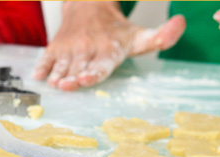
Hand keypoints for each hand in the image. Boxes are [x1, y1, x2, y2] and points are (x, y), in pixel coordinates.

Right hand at [33, 2, 184, 90]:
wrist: (89, 5)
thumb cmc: (116, 30)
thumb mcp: (140, 35)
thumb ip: (162, 36)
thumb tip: (180, 23)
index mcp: (108, 49)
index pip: (101, 65)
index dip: (94, 73)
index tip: (87, 78)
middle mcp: (88, 48)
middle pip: (80, 69)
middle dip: (73, 78)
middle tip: (68, 85)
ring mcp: (70, 48)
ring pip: (63, 66)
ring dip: (58, 75)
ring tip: (55, 84)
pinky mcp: (55, 46)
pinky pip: (47, 58)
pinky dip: (43, 67)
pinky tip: (39, 76)